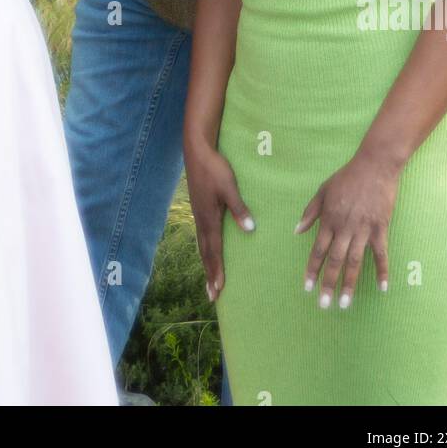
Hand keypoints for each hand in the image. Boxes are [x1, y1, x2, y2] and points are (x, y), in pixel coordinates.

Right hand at [184, 138, 255, 303]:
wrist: (197, 152)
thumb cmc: (215, 168)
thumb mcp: (229, 187)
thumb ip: (239, 208)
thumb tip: (249, 229)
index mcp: (209, 218)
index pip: (214, 250)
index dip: (217, 270)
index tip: (219, 289)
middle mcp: (201, 220)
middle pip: (206, 253)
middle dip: (210, 275)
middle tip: (212, 296)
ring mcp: (198, 215)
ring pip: (202, 246)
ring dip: (206, 264)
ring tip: (209, 280)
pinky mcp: (199, 208)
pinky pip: (202, 236)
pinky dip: (205, 250)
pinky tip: (207, 251)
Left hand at [296, 152, 399, 308]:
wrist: (375, 166)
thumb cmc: (347, 177)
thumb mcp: (323, 190)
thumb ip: (310, 212)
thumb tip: (297, 231)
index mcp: (329, 219)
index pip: (318, 249)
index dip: (312, 269)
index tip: (307, 287)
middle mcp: (344, 227)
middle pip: (335, 260)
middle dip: (328, 284)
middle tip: (323, 305)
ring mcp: (363, 228)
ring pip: (355, 261)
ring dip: (349, 283)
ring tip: (345, 303)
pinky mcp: (380, 228)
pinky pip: (381, 253)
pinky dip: (382, 271)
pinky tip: (382, 288)